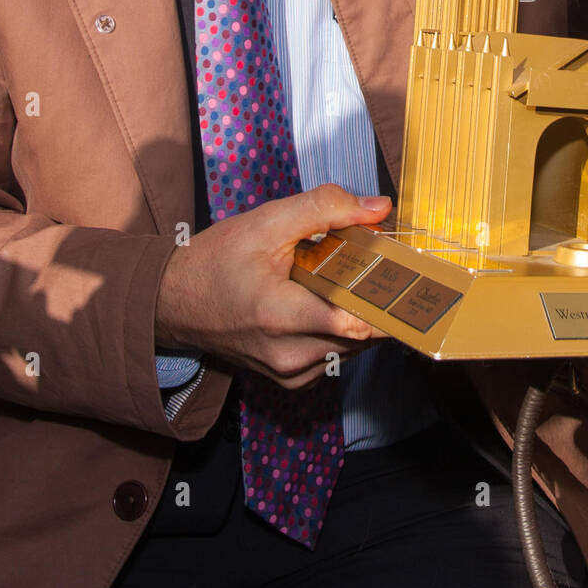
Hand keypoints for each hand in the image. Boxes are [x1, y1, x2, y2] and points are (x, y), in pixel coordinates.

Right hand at [155, 185, 390, 387]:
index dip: (392, 303)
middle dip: (379, 301)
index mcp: (280, 316)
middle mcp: (288, 355)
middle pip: (363, 334)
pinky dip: (343, 331)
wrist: (173, 302)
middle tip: (388, 268)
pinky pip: (336, 356)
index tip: (414, 282)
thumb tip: (378, 208)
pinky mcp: (290, 380)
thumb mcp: (267, 222)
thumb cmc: (216, 260)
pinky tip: (330, 303)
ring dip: (362, 315)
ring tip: (354, 281)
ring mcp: (289, 374)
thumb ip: (325, 208)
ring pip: (353, 347)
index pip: (357, 323)